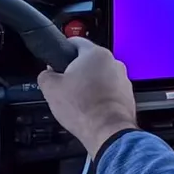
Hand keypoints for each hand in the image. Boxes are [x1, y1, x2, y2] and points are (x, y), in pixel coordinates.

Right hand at [37, 37, 137, 156]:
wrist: (107, 132)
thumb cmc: (84, 109)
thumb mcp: (51, 89)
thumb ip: (45, 75)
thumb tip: (47, 75)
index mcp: (96, 53)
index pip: (75, 42)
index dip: (61, 51)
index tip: (56, 60)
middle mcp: (114, 62)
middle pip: (88, 61)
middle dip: (76, 72)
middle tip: (65, 86)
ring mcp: (123, 79)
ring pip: (101, 77)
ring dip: (90, 85)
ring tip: (79, 101)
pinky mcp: (128, 96)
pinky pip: (110, 91)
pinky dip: (101, 97)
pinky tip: (91, 108)